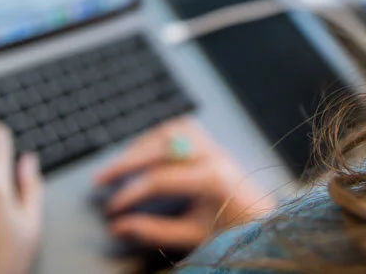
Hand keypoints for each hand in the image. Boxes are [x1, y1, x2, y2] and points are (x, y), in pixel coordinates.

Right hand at [94, 118, 276, 251]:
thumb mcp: (193, 236)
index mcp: (212, 177)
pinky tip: (143, 151)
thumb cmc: (234, 231)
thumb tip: (119, 227)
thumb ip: (154, 231)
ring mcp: (215, 145)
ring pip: (170, 130)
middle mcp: (214, 154)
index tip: (112, 208)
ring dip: (142, 143)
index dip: (131, 193)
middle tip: (101, 177)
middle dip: (126, 161)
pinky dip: (158, 136)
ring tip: (120, 163)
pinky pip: (182, 129)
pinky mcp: (213, 145)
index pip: (160, 179)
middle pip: (161, 146)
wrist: (264, 223)